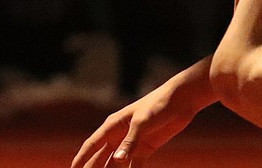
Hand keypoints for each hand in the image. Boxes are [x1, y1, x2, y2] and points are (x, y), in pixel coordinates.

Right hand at [71, 82, 193, 167]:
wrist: (181, 100)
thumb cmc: (158, 104)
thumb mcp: (143, 122)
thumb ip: (131, 142)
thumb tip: (118, 159)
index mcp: (112, 126)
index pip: (91, 145)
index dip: (81, 159)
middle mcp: (118, 135)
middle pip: (101, 158)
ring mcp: (131, 143)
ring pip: (115, 164)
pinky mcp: (144, 148)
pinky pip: (134, 166)